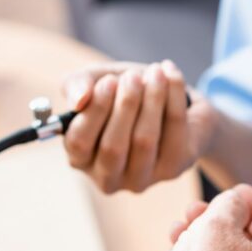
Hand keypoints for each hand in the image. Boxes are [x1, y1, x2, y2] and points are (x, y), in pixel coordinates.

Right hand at [61, 60, 216, 193]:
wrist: (174, 103)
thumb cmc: (123, 95)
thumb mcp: (96, 82)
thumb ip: (77, 84)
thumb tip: (78, 99)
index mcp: (81, 159)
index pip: (79, 143)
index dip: (95, 110)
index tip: (109, 81)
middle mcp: (108, 177)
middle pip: (113, 147)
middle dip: (125, 104)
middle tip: (133, 76)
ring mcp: (142, 178)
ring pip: (144, 140)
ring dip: (151, 98)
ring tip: (155, 72)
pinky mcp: (174, 168)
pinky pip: (174, 130)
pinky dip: (174, 96)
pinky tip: (171, 74)